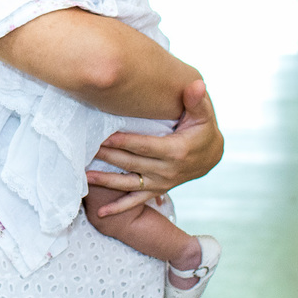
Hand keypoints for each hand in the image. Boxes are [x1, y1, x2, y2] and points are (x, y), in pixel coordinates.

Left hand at [85, 80, 222, 216]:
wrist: (212, 156)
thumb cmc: (202, 129)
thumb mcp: (203, 114)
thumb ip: (196, 100)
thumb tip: (196, 83)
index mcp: (176, 151)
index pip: (145, 146)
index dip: (124, 142)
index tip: (104, 137)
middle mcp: (167, 170)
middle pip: (131, 163)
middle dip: (108, 156)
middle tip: (86, 149)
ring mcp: (161, 182)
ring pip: (129, 183)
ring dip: (106, 181)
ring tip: (85, 177)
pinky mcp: (157, 189)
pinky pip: (137, 201)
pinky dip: (119, 208)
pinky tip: (101, 213)